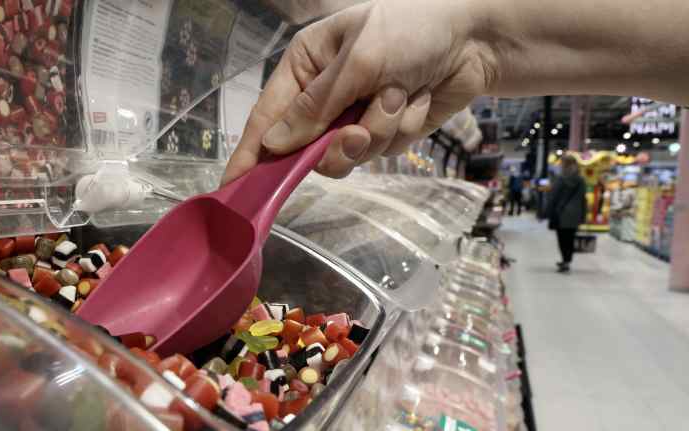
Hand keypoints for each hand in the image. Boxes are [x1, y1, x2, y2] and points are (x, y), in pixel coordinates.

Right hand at [221, 0, 493, 183]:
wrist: (476, 37)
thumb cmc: (411, 29)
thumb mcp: (357, 61)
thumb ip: (315, 107)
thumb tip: (273, 145)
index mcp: (306, 66)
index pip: (268, 117)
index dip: (251, 154)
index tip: (234, 188)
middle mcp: (325, 94)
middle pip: (308, 148)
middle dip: (338, 143)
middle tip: (358, 131)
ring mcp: (356, 115)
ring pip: (348, 155)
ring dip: (379, 129)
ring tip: (399, 95)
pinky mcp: (386, 130)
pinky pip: (382, 149)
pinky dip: (402, 125)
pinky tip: (418, 97)